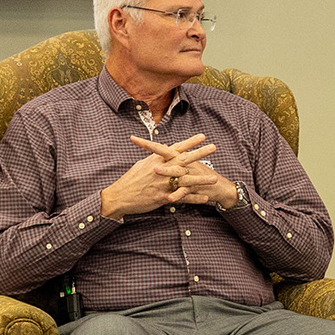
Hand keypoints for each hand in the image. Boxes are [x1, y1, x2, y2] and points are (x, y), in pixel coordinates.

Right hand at [99, 134, 218, 219]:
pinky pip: (182, 198)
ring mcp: (162, 184)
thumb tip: (162, 153)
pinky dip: (194, 198)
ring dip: (201, 179)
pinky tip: (206, 198)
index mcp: (156, 160)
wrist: (119, 196)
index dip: (189, 142)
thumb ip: (155, 159)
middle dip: (199, 153)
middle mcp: (161, 170)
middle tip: (214, 147)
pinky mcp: (162, 197)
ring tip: (215, 178)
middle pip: (183, 160)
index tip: (202, 136)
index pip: (175, 148)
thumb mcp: (142, 165)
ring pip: (186, 180)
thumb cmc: (130, 180)